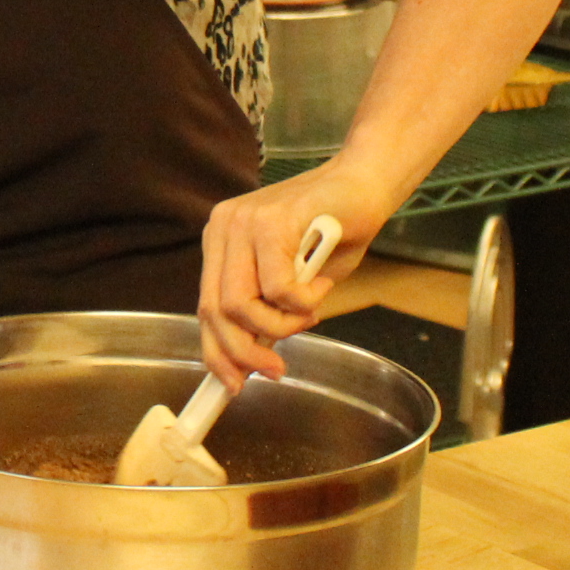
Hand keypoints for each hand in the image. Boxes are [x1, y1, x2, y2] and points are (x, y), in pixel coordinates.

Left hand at [198, 160, 397, 388]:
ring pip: (241, 304)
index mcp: (220, 242)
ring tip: (308, 315)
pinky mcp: (271, 222)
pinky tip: (320, 289)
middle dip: (244, 352)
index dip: (216, 352)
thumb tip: (253, 356)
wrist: (363, 184)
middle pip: (215, 311)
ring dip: (280, 327)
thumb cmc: (333, 231)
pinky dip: (302, 302)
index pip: (205, 307)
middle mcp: (223, 229)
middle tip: (275, 371)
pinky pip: (278, 288)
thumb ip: (267, 308)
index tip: (233, 385)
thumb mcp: (293, 279)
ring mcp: (243, 222)